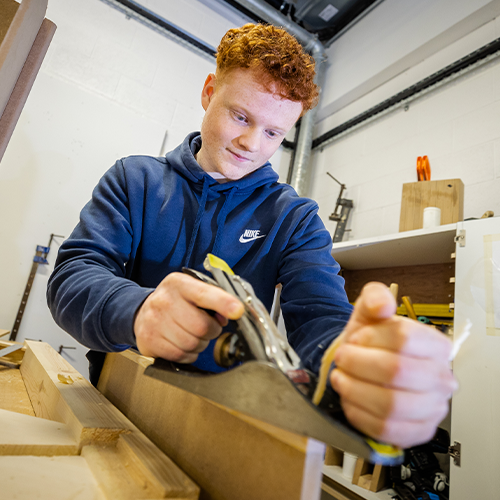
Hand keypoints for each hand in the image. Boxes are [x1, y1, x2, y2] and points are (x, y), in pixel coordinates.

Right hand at [134, 272, 243, 361]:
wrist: (141, 312)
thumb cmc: (175, 302)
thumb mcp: (191, 290)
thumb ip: (213, 297)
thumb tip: (233, 313)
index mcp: (179, 283)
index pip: (204, 293)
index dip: (223, 303)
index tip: (238, 310)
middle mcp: (164, 300)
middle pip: (202, 326)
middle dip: (212, 331)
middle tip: (208, 327)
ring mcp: (154, 321)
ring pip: (192, 344)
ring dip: (200, 344)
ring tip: (193, 334)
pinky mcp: (149, 341)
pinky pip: (181, 355)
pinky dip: (188, 354)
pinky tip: (182, 344)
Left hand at [330, 282, 456, 447]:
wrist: (362, 366)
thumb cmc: (370, 341)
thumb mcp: (369, 310)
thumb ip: (375, 296)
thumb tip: (382, 304)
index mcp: (435, 345)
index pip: (404, 338)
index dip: (370, 338)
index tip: (355, 339)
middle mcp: (441, 378)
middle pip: (396, 371)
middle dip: (358, 364)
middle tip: (343, 359)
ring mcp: (431, 409)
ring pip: (390, 404)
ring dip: (354, 390)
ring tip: (342, 378)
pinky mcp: (415, 433)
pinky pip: (384, 429)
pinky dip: (359, 414)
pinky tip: (350, 400)